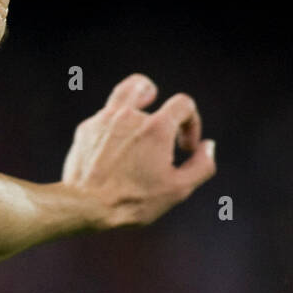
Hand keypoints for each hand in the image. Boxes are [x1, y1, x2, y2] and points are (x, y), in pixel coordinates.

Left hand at [60, 74, 215, 229]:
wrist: (85, 206)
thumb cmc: (133, 201)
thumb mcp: (178, 189)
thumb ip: (202, 165)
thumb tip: (207, 146)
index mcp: (156, 127)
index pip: (184, 103)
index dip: (191, 122)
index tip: (185, 147)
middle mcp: (129, 115)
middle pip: (145, 86)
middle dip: (158, 100)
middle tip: (160, 121)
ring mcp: (104, 119)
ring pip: (122, 93)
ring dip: (134, 101)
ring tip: (138, 118)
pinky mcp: (85, 129)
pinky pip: (104, 118)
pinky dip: (114, 128)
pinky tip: (114, 150)